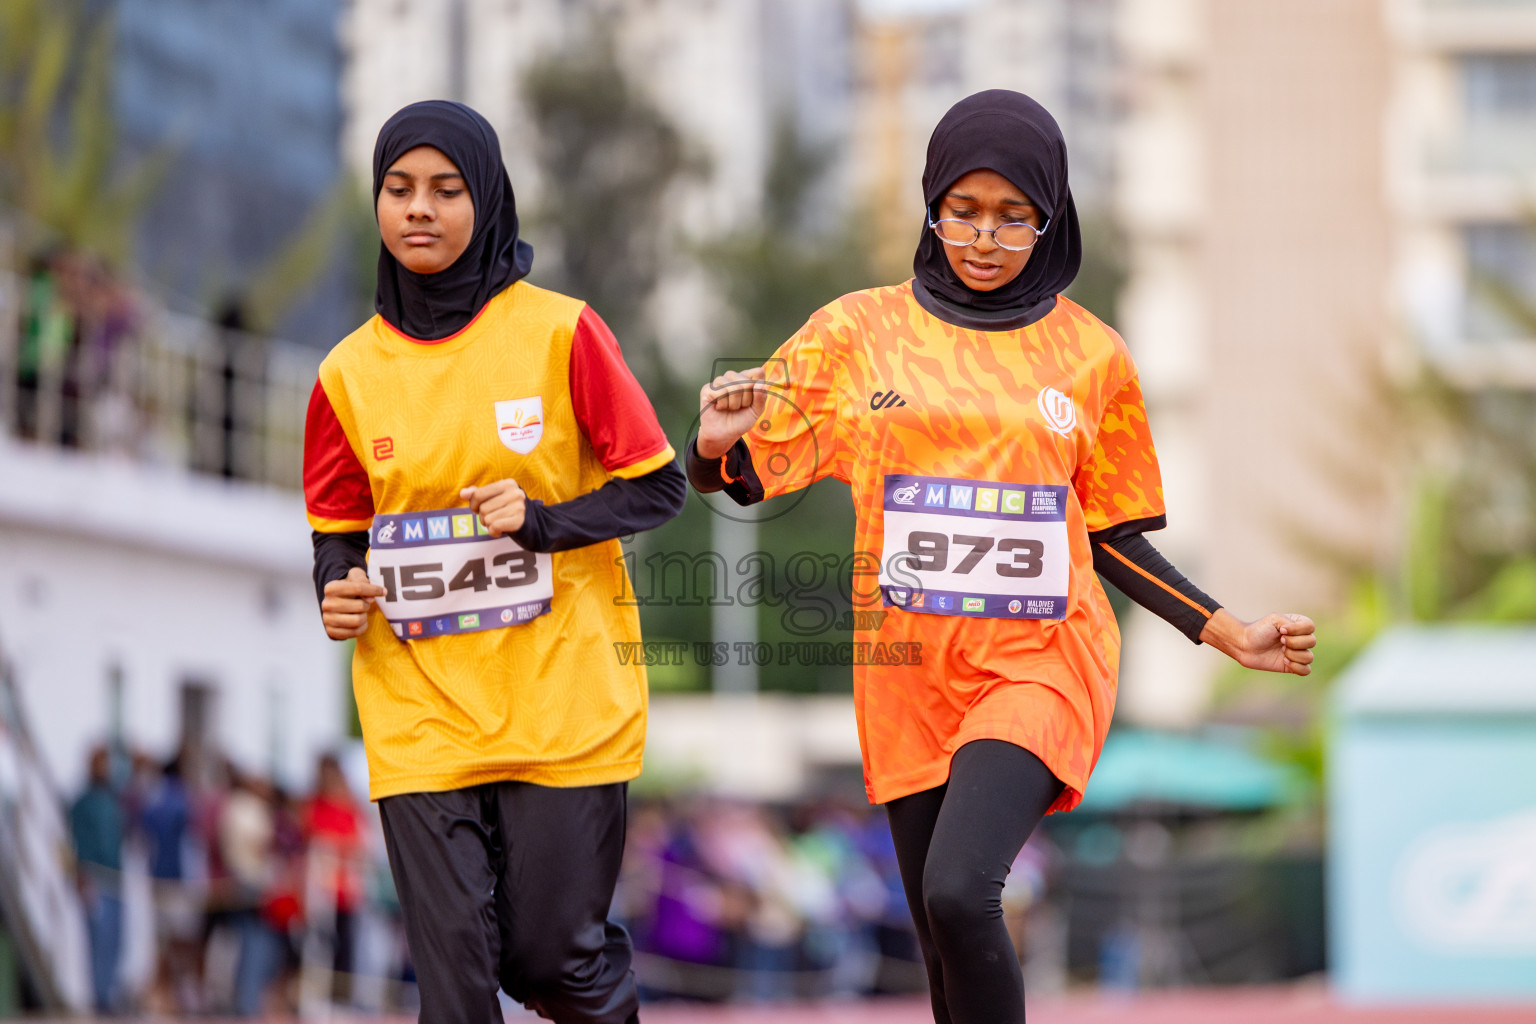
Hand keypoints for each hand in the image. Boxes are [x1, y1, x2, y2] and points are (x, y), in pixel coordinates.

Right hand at [322, 567, 385, 639]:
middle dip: (367, 605)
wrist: (336, 603)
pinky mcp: (331, 632)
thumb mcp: (354, 576)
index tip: (383, 591)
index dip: (374, 590)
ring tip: (361, 613)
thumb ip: (363, 580)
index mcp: (331, 588)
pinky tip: (360, 621)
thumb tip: (370, 598)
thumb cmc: (349, 588)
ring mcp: (327, 619)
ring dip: (364, 617)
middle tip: (365, 604)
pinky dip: (362, 627)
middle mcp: (327, 604)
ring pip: (358, 621)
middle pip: (361, 606)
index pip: (358, 588)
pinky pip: (355, 632)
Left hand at [462, 479, 525, 536]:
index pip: (478, 494)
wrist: (533, 523)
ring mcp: (518, 507)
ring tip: (498, 522)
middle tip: (493, 517)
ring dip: (489, 525)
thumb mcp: (495, 497)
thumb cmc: (509, 508)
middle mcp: (515, 493)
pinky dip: (494, 532)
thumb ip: (477, 494)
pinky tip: (500, 530)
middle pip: (482, 509)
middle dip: (483, 517)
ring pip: (487, 519)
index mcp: (507, 483)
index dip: (473, 505)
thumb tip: (463, 493)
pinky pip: (494, 527)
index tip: (479, 509)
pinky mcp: (519, 521)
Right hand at [697, 366, 767, 459]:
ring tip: (729, 408)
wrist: (724, 435)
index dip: (757, 388)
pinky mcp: (707, 389)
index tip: (752, 400)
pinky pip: (720, 391)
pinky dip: (723, 404)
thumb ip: (761, 397)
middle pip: (747, 382)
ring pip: (734, 387)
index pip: (758, 372)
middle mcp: (732, 377)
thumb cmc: (740, 421)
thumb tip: (760, 383)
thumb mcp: (756, 411)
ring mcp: (719, 382)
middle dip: (745, 400)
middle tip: (738, 407)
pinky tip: (719, 407)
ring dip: (734, 404)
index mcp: (746, 378)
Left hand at [1199, 609, 1315, 674]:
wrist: (1245, 645)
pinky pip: (1306, 670)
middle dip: (1294, 643)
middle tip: (1280, 641)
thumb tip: (1296, 637)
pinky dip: (1297, 667)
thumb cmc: (1259, 630)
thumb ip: (1291, 623)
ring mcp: (1297, 653)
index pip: (1310, 627)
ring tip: (1281, 651)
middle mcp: (1301, 638)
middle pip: (1312, 642)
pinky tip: (1284, 661)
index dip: (1297, 630)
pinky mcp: (1293, 666)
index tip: (1282, 630)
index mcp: (1299, 624)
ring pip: (1309, 657)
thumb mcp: (1274, 619)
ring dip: (1293, 655)